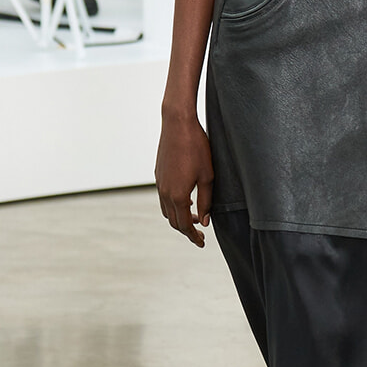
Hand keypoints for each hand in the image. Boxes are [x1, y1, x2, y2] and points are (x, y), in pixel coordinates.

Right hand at [155, 111, 214, 245]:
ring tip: (194, 217)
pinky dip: (173, 205)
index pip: (184, 225)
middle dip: (186, 230)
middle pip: (173, 221)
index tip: (202, 242)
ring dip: (178, 217)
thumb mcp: (208, 176)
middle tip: (200, 234)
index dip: (193, 237)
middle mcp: (165, 192)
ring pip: (166, 210)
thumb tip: (203, 221)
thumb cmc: (197, 148)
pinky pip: (163, 197)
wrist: (178, 124)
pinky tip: (186, 199)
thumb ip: (206, 201)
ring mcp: (159, 183)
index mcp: (178, 196)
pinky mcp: (158, 174)